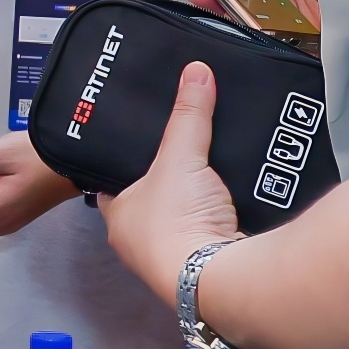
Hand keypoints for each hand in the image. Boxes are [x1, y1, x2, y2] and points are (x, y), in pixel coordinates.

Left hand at [99, 61, 242, 311]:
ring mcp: (173, 258)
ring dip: (198, 200)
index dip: (124, 163)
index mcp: (118, 218)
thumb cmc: (178, 221)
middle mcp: (140, 243)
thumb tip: (196, 69)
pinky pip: (212, 232)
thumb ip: (189, 115)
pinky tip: (235, 196)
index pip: (113, 183)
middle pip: (152, 202)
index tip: (140, 141)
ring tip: (213, 164)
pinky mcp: (208, 266)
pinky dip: (222, 216)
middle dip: (168, 181)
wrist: (217, 278)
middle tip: (184, 148)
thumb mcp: (181, 156)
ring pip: (184, 219)